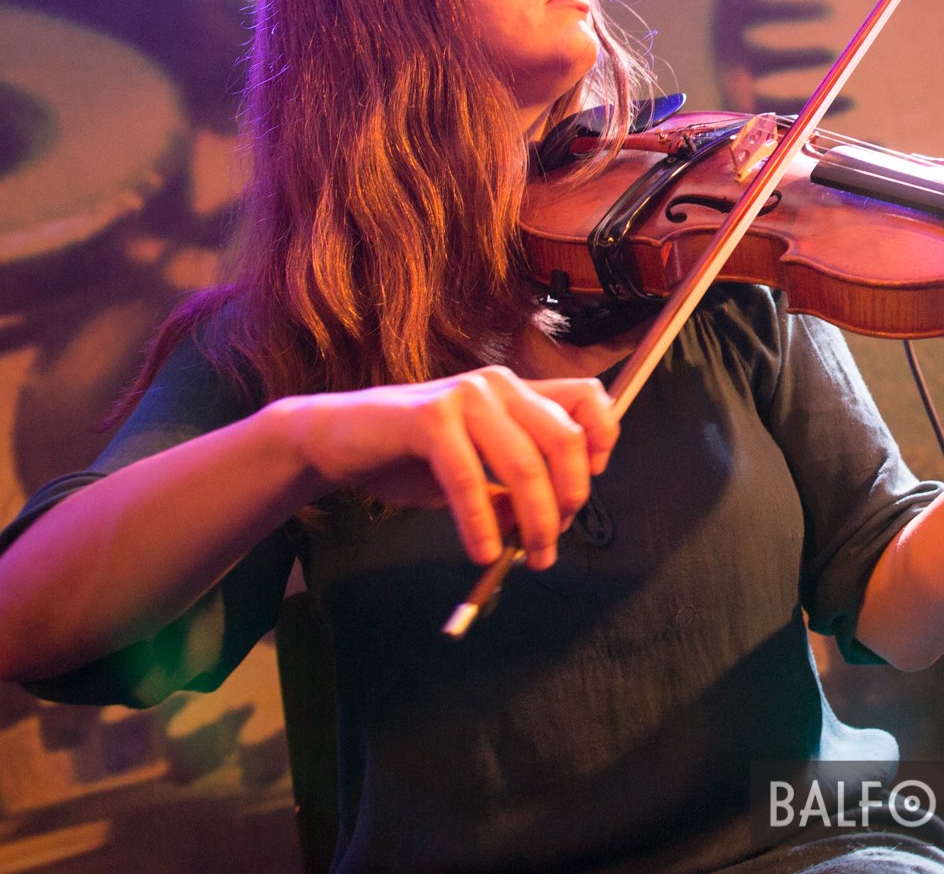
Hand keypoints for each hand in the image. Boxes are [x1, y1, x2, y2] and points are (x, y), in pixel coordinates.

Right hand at [278, 366, 616, 569]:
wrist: (340, 440)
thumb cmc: (412, 457)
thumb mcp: (475, 473)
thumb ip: (513, 488)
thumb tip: (549, 526)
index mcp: (517, 391)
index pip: (588, 396)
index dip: (604, 439)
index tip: (586, 487)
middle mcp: (499, 384)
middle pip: (567, 438)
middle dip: (570, 498)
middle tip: (553, 542)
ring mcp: (466, 396)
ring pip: (525, 462)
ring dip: (534, 520)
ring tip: (528, 558)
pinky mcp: (430, 418)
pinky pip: (469, 477)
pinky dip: (481, 522)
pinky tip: (484, 552)